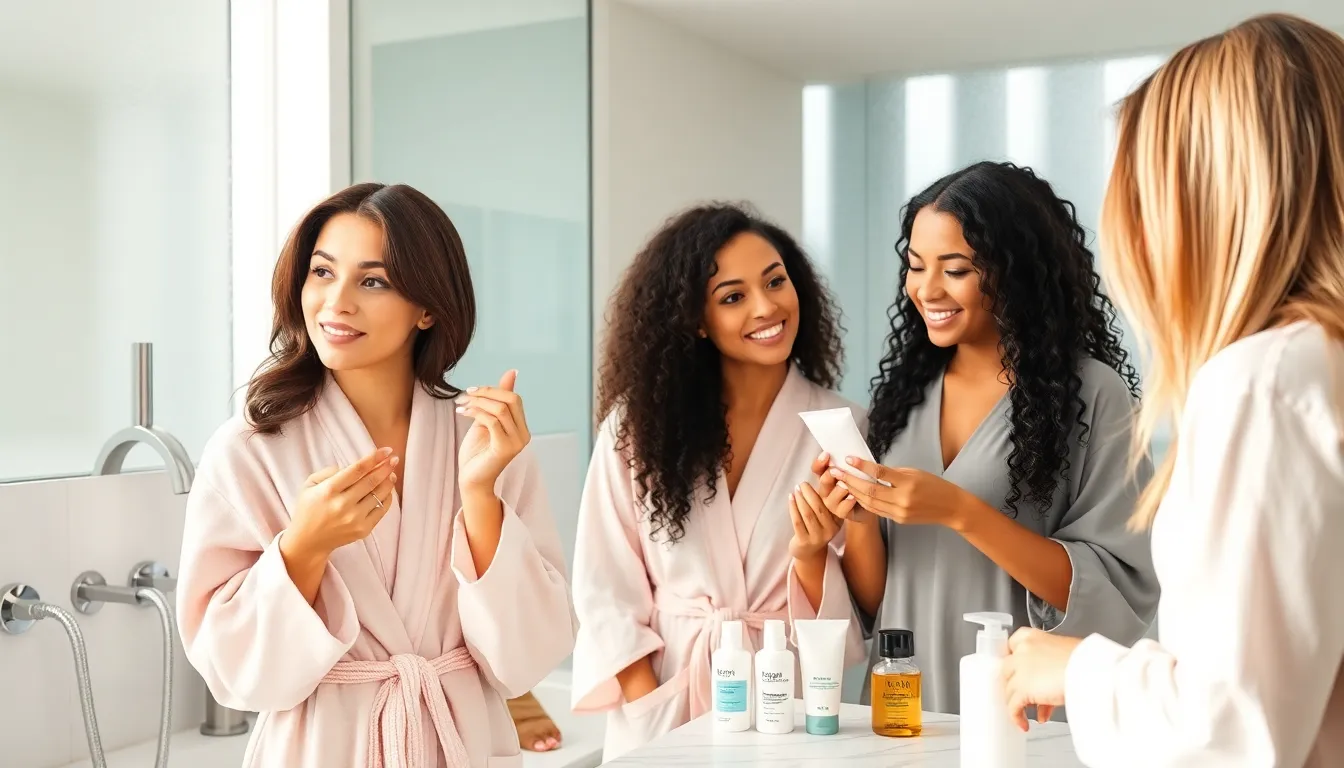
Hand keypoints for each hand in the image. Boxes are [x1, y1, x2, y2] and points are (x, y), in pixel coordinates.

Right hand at [286, 447, 397, 558]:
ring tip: (392, 473)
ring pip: (379, 495)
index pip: (357, 470)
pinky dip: (387, 498)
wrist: (308, 542)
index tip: (386, 451)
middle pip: (371, 481)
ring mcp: (354, 519)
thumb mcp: (309, 485)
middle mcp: (343, 504)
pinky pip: (382, 510)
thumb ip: (329, 472)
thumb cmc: (308, 509)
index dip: (374, 458)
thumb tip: (352, 468)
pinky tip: (387, 489)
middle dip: (386, 467)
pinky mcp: (363, 530)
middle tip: (394, 459)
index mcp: (329, 490)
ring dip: (389, 481)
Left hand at [456, 369, 530, 493]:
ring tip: (460, 404)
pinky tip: (462, 413)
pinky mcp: (505, 448)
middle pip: (511, 400)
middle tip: (466, 394)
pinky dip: (475, 412)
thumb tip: (512, 372)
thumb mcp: (486, 420)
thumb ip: (497, 400)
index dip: (493, 389)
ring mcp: (516, 442)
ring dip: (477, 402)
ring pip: (500, 409)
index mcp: (521, 428)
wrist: (471, 480)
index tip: (472, 390)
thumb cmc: (477, 453)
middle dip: (486, 393)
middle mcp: (523, 435)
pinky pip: (492, 421)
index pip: (514, 399)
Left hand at [788, 481, 842, 560]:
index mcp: (838, 521)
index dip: (831, 490)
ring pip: (807, 514)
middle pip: (819, 507)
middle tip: (802, 483)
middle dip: (809, 493)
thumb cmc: (817, 526)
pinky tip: (790, 498)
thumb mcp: (826, 513)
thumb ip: (826, 497)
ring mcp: (818, 537)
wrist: (809, 551)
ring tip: (796, 489)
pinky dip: (793, 507)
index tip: (825, 477)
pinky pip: (797, 521)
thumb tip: (824, 473)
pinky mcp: (805, 541)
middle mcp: (831, 530)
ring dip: (800, 499)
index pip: (835, 503)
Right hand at [809, 451, 867, 522]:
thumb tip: (846, 453)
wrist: (869, 503)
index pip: (817, 468)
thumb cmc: (859, 484)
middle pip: (823, 480)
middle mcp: (825, 490)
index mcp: (826, 477)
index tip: (827, 454)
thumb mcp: (853, 470)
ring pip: (834, 492)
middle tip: (838, 471)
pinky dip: (849, 500)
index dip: (820, 462)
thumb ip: (846, 464)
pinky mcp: (840, 513)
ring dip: (842, 487)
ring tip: (849, 486)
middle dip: (831, 474)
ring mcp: (831, 502)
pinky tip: (854, 497)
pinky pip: (843, 506)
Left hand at [827, 457, 978, 530]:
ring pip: (870, 502)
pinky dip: (864, 502)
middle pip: (870, 490)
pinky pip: (876, 511)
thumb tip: (871, 469)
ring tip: (841, 483)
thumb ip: (893, 472)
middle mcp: (902, 499)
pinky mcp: (898, 520)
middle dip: (850, 481)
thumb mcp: (915, 472)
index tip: (848, 459)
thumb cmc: (934, 485)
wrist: (951, 508)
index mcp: (908, 483)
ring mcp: (899, 512)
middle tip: (836, 472)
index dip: (862, 466)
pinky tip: (854, 494)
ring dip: (853, 492)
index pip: (880, 473)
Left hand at [1002, 628, 1081, 730]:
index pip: (1011, 645)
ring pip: (1009, 690)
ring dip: (1019, 704)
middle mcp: (1023, 651)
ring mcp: (1020, 670)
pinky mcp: (1022, 689)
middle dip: (1015, 684)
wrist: (1091, 670)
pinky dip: (1017, 717)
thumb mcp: (1065, 652)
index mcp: (1033, 637)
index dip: (1013, 661)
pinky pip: (1013, 706)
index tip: (1015, 671)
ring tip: (1029, 713)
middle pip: (1007, 670)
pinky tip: (1024, 723)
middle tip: (1024, 695)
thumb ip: (1050, 660)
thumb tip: (1049, 676)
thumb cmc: (1086, 660)